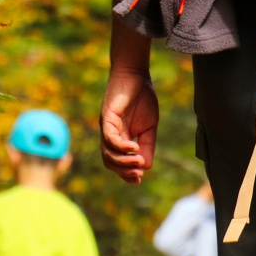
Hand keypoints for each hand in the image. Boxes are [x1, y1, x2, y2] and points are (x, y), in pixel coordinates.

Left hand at [101, 70, 158, 184]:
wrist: (136, 75)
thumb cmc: (142, 98)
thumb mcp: (149, 127)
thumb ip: (147, 146)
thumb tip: (146, 166)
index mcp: (120, 138)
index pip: (117, 162)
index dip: (125, 174)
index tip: (139, 180)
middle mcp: (109, 135)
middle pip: (109, 162)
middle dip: (124, 172)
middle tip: (139, 175)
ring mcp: (106, 126)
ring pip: (107, 153)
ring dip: (123, 162)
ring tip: (139, 163)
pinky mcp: (107, 117)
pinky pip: (110, 138)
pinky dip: (121, 147)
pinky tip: (134, 148)